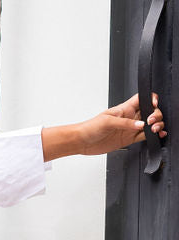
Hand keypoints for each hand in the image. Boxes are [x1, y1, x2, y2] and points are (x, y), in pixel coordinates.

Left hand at [41, 93, 166, 158]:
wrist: (82, 141)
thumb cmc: (90, 127)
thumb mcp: (107, 121)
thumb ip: (125, 123)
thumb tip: (141, 124)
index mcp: (125, 108)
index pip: (142, 98)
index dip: (151, 99)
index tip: (154, 105)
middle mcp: (130, 117)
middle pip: (150, 111)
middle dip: (156, 115)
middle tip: (151, 122)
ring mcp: (130, 128)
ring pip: (150, 124)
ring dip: (157, 125)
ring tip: (155, 130)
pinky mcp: (129, 139)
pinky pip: (145, 136)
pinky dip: (153, 136)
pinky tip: (157, 136)